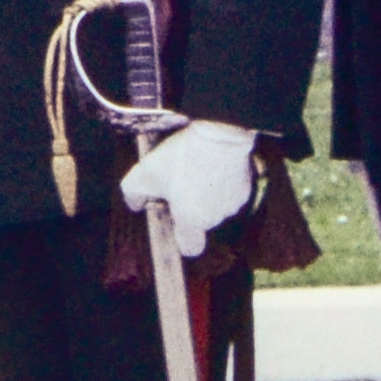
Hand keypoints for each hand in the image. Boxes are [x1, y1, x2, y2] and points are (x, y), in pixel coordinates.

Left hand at [116, 117, 261, 258]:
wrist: (219, 132)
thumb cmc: (181, 156)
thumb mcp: (144, 174)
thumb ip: (133, 195)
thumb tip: (136, 206)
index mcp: (192, 221)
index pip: (190, 248)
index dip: (181, 237)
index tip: (174, 217)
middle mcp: (216, 217)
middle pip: (202, 221)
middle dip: (192, 206)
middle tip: (180, 181)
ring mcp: (235, 203)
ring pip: (217, 204)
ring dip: (208, 193)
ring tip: (197, 167)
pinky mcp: (247, 186)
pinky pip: (231, 189)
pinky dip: (223, 180)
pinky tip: (214, 162)